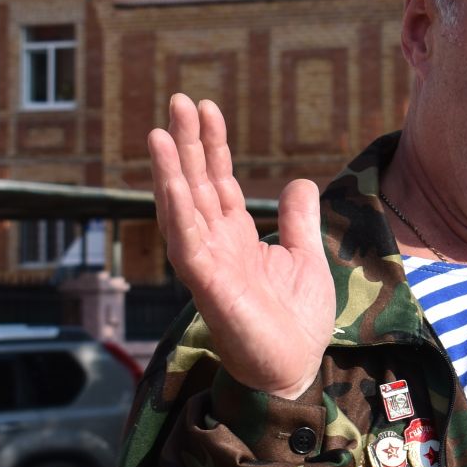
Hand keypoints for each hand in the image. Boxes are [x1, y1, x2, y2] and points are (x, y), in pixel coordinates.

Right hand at [150, 94, 335, 400]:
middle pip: (194, 184)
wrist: (296, 367)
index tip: (206, 107)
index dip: (211, 144)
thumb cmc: (295, 320)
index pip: (217, 180)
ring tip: (161, 133)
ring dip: (170, 172)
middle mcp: (214, 245)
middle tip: (178, 99)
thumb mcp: (305, 257)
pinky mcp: (208, 288)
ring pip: (182, 210)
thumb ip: (298, 220)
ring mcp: (207, 265)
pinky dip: (180, 215)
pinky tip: (173, 187)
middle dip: (186, 143)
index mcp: (236, 236)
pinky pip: (188, 246)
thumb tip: (300, 181)